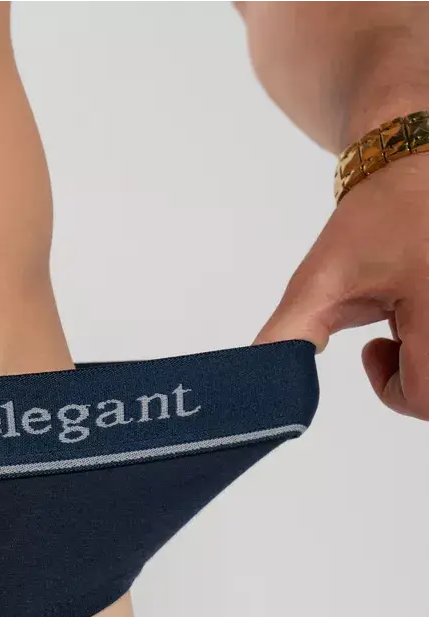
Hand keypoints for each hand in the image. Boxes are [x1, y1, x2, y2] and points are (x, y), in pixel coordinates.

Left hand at [253, 154, 428, 419]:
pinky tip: (414, 299)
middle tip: (391, 336)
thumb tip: (259, 380)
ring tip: (403, 309)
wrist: (412, 163)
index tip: (371, 347)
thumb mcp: (319, 280)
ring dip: (421, 355)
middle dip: (410, 375)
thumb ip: (287, 336)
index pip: (424, 398)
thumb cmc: (373, 221)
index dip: (392, 393)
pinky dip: (426, 339)